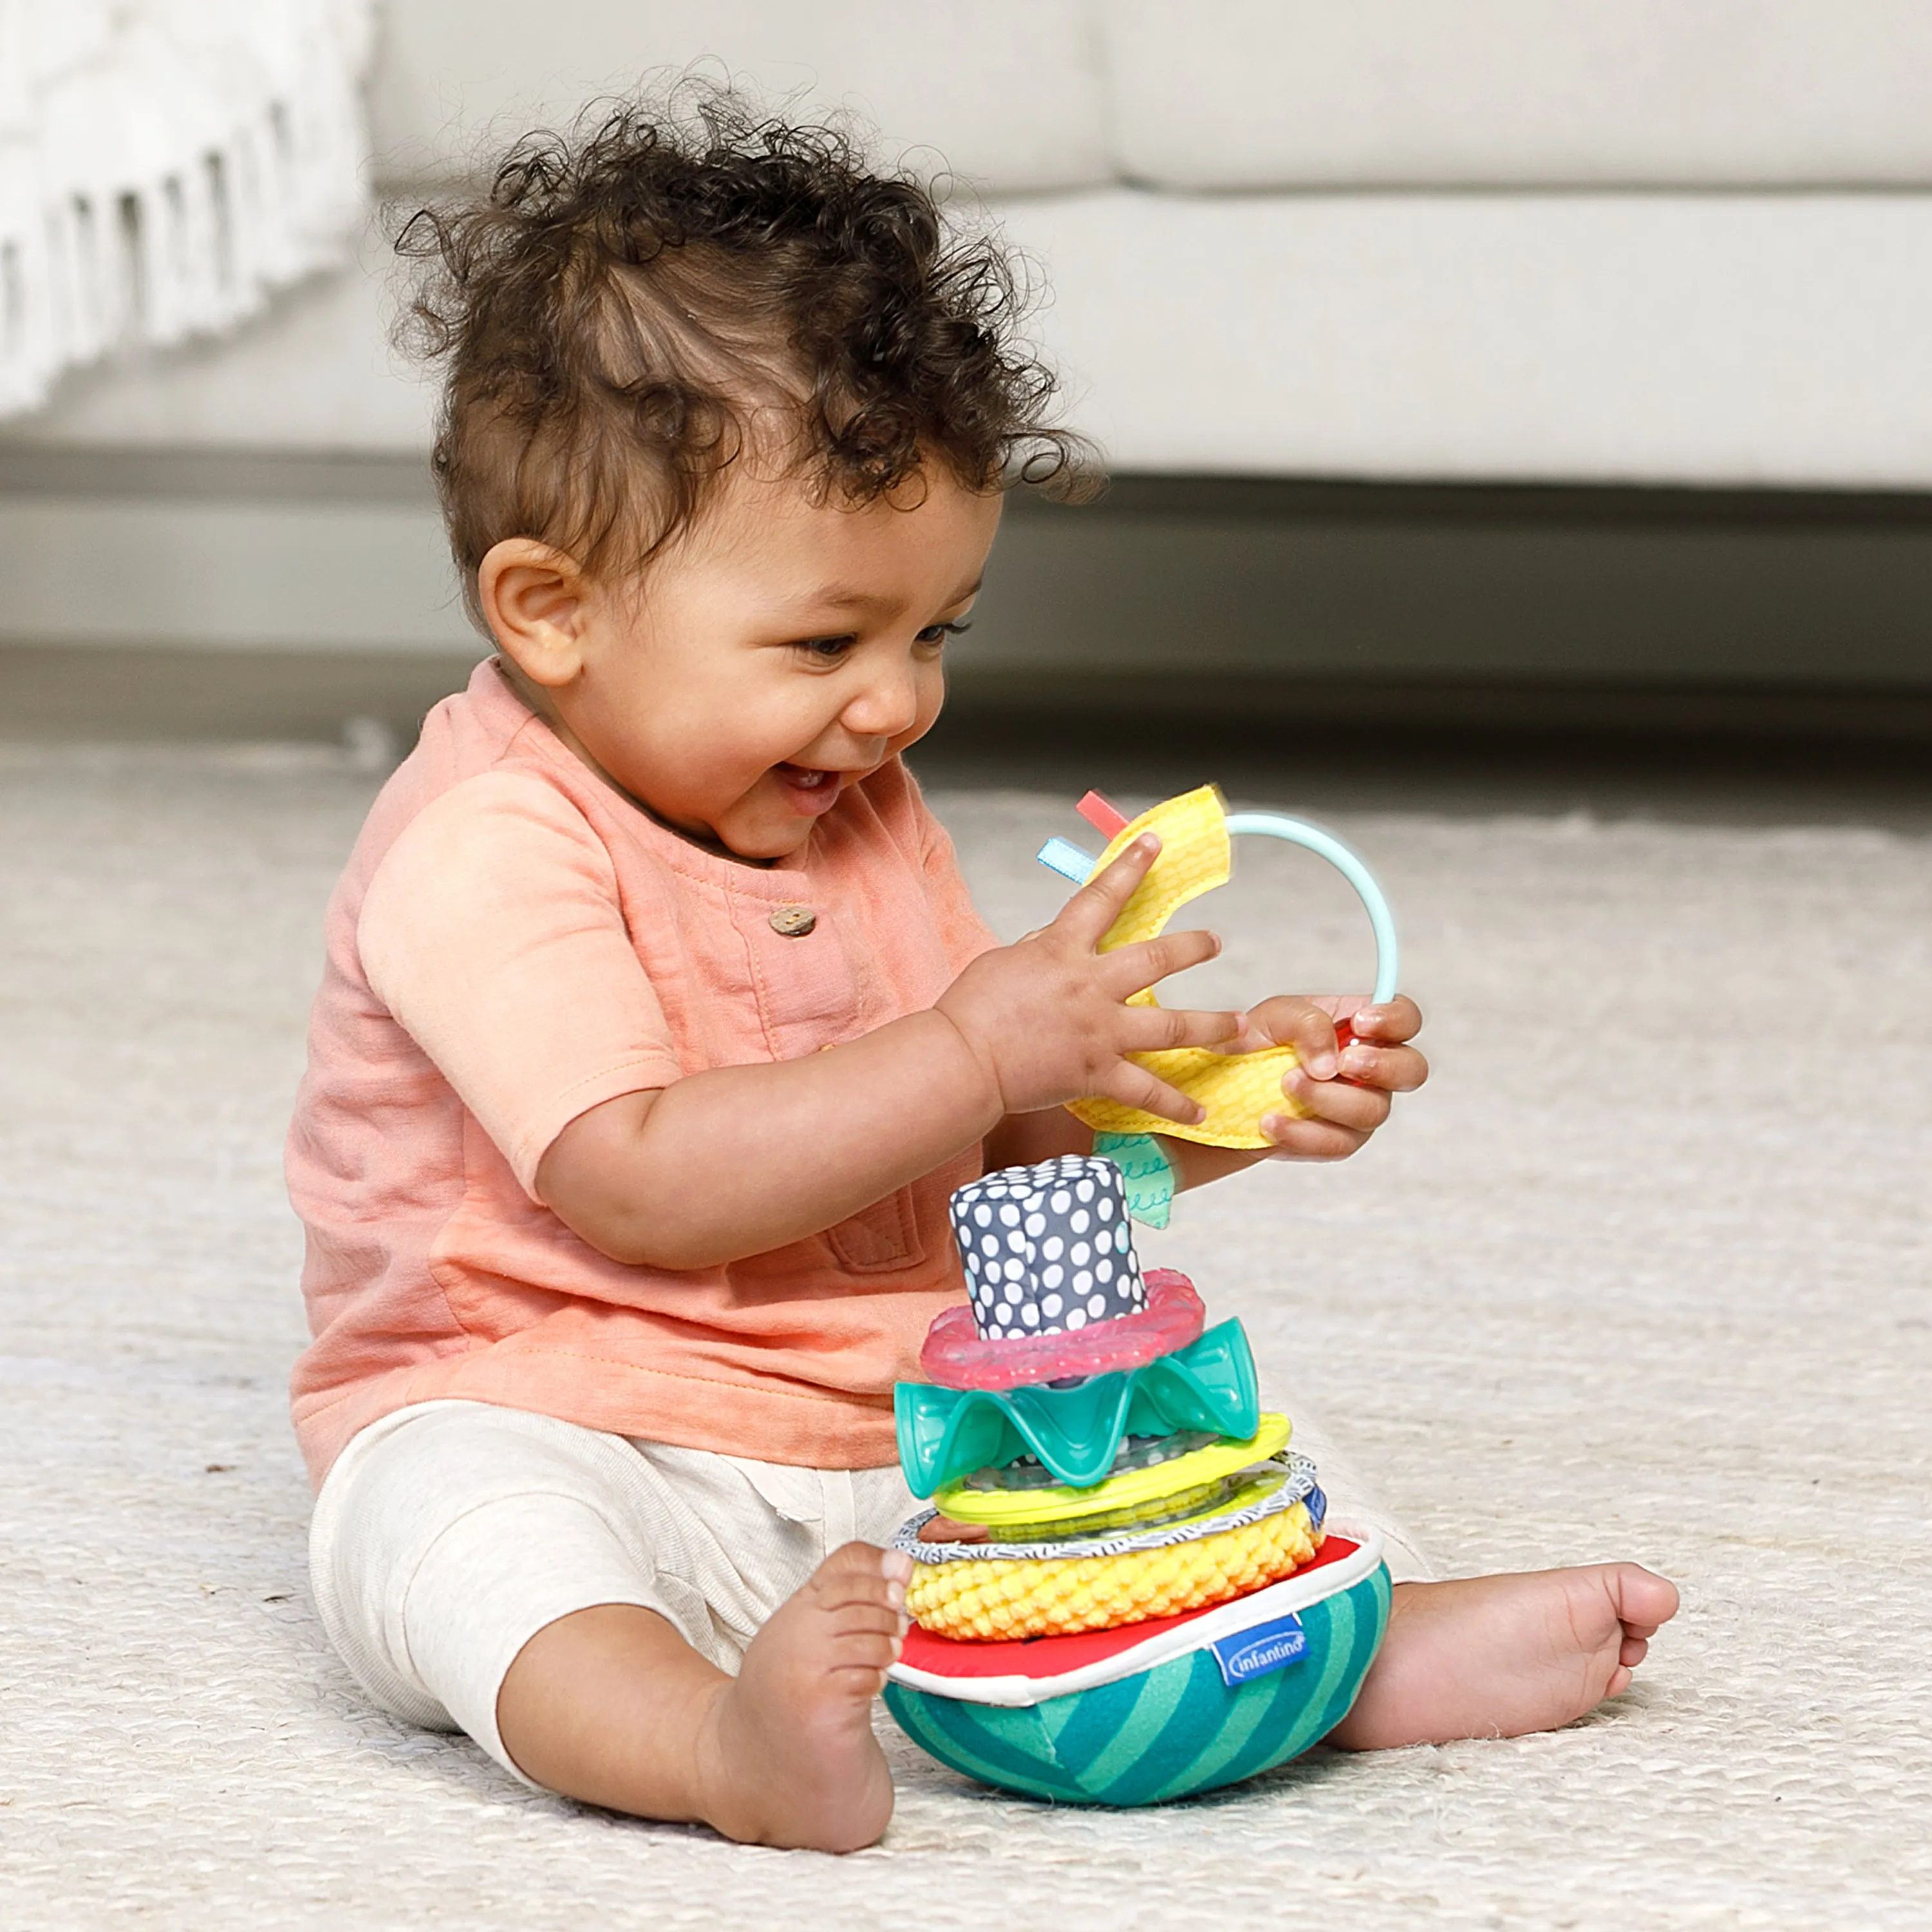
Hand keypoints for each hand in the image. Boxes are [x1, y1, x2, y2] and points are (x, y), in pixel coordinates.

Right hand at [935, 834, 1240, 1124]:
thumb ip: (1040, 949)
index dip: (1130, 866)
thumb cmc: (971, 1011)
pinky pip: (1147, 1090)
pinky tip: (1200, 1113)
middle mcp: (1090, 986)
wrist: (963, 1061)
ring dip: (1213, 1025)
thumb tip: (1058, 939)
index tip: (1153, 844)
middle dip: (1193, 947)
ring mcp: (1099, 1031)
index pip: (1102, 897)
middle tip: (1216, 941)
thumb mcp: (1004, 961)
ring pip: (1172, 1026)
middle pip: (1157, 959)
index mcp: (1061, 950)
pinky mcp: (1098, 1073)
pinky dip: (1175, 1105)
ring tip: (1241, 1025)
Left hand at [1232, 993, 1426, 1160]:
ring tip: (1285, 1084)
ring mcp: (1361, 1106)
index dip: (1396, 1020)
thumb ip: (1308, 1023)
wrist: (1230, 1087)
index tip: (1360, 1023)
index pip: (1406, 1019)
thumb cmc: (1259, 1042)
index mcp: (1364, 1027)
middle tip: (1342, 1062)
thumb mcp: (1276, 1016)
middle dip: (1381, 1066)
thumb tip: (1329, 1062)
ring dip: (1327, 1098)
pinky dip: (1302, 1133)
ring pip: (1373, 1111)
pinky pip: (1337, 1144)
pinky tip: (1271, 1121)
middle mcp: (1373, 1069)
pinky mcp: (1339, 1140)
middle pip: (1412, 1070)